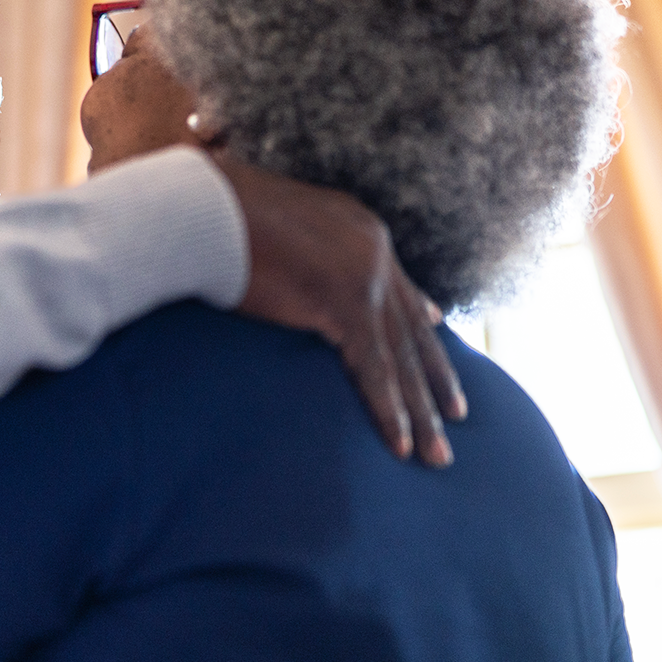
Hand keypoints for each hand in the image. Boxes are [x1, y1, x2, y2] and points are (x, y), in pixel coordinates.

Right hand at [210, 150, 466, 465]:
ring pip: (402, 356)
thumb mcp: (269, 227)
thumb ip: (291, 248)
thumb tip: (277, 265)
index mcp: (355, 226)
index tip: (439, 328)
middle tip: (459, 414)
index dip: (419, 312)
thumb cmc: (212, 214)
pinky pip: (374, 369)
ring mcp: (364, 275)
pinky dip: (389, 411)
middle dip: (436, 377)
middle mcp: (371, 248)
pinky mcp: (345, 303)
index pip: (395, 279)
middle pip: (411, 326)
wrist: (202, 206)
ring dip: (422, 411)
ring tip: (437, 455)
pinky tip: (400, 445)